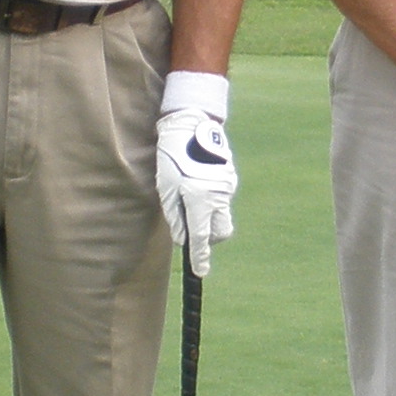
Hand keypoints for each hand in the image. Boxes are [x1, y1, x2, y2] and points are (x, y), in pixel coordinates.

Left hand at [155, 72, 237, 275]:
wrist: (192, 124)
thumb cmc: (173, 156)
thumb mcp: (166, 189)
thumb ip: (175, 217)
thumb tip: (183, 239)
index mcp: (200, 200)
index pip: (202, 238)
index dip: (200, 256)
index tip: (200, 271)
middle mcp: (218, 196)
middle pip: (220, 232)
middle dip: (209, 237)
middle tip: (192, 228)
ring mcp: (228, 187)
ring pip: (222, 215)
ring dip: (209, 217)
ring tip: (191, 198)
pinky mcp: (230, 178)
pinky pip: (222, 199)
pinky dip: (212, 200)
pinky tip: (198, 184)